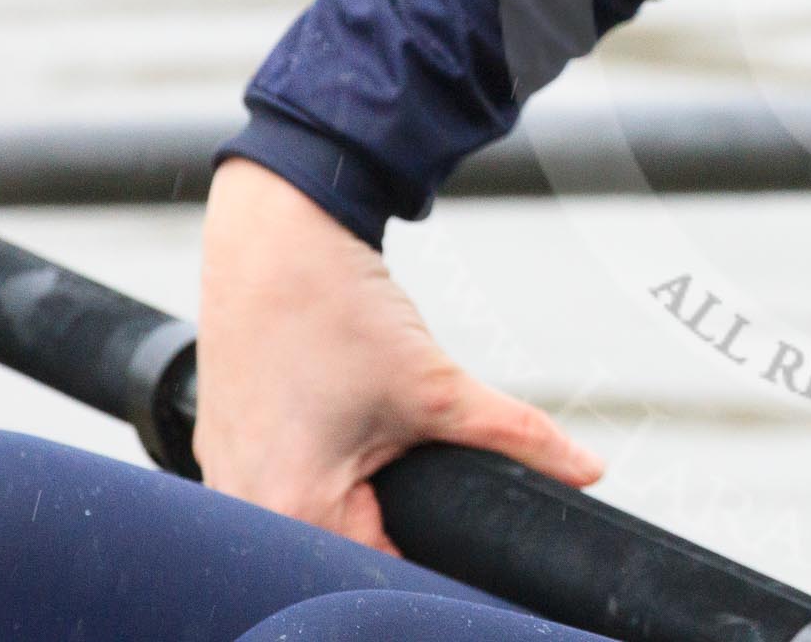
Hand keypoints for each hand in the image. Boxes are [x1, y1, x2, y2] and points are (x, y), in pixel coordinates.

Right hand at [195, 157, 604, 553]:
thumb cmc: (336, 310)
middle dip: (392, 517)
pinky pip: (280, 482)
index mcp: (290, 511)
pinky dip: (319, 462)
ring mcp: (226, 476)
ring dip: (356, 488)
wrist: (275, 237)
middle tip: (407, 453)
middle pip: (342, 548)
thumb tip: (586, 470)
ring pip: (312, 515)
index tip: (454, 513)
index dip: (428, 550)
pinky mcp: (224, 444)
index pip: (377, 573)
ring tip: (363, 422)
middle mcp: (246, 508)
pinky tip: (335, 418)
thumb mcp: (437, 386)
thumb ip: (517, 437)